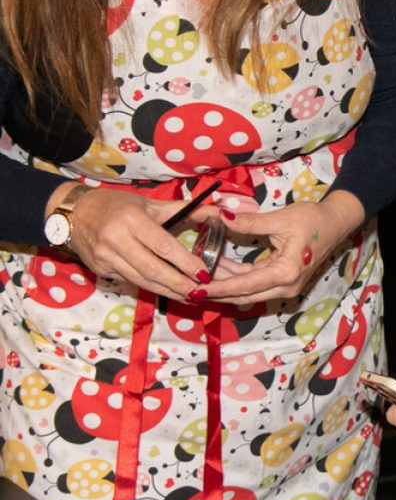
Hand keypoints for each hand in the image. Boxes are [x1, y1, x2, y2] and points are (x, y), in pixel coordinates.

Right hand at [57, 185, 214, 300]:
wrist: (74, 213)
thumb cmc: (118, 205)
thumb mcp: (149, 203)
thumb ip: (183, 209)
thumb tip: (217, 211)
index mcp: (131, 219)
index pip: (163, 246)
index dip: (185, 262)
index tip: (204, 273)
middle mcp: (116, 240)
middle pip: (152, 269)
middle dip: (179, 284)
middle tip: (200, 292)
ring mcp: (105, 258)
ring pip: (141, 280)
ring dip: (168, 291)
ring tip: (189, 296)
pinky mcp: (100, 270)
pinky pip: (130, 281)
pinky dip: (152, 287)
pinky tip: (168, 291)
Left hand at [201, 190, 364, 304]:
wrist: (336, 223)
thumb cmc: (313, 220)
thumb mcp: (280, 219)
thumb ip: (249, 222)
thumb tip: (221, 216)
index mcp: (285, 273)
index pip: (243, 286)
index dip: (217, 288)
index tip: (195, 288)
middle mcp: (286, 286)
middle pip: (243, 295)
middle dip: (217, 289)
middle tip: (191, 280)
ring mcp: (286, 287)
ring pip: (248, 292)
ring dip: (226, 283)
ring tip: (202, 269)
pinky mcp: (284, 282)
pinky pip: (256, 284)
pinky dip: (238, 277)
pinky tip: (221, 265)